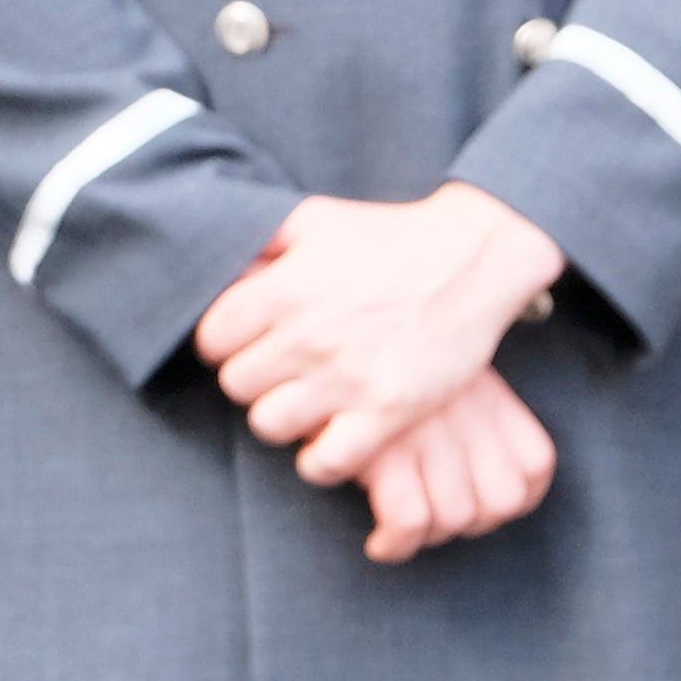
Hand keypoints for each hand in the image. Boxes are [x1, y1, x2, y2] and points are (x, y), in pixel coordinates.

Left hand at [197, 183, 568, 488]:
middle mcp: (309, 336)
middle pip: (235, 385)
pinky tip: (328, 436)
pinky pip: (326, 461)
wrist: (471, 259)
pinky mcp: (388, 411)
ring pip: (269, 425)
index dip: (221, 342)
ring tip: (300, 401)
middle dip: (250, 378)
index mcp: (284, 289)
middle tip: (275, 370)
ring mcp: (348, 378)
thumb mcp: (314, 219)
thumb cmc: (386, 237)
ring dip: (280, 416)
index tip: (241, 341)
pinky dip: (319, 458)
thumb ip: (261, 240)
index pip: (210, 339)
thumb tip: (217, 259)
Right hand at [346, 363, 556, 561]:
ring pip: (456, 517)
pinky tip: (379, 542)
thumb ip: (463, 401)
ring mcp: (428, 433)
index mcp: (484, 392)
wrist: (324, 321)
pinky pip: (408, 521)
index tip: (482, 503)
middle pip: (502, 500)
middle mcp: (465, 413)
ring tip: (401, 529)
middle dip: (470, 522)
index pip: (534, 464)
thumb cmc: (372, 347)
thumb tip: (468, 461)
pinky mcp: (383, 449)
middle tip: (434, 517)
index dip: (516, 498)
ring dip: (429, 536)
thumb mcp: (433, 359)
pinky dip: (396, 544)